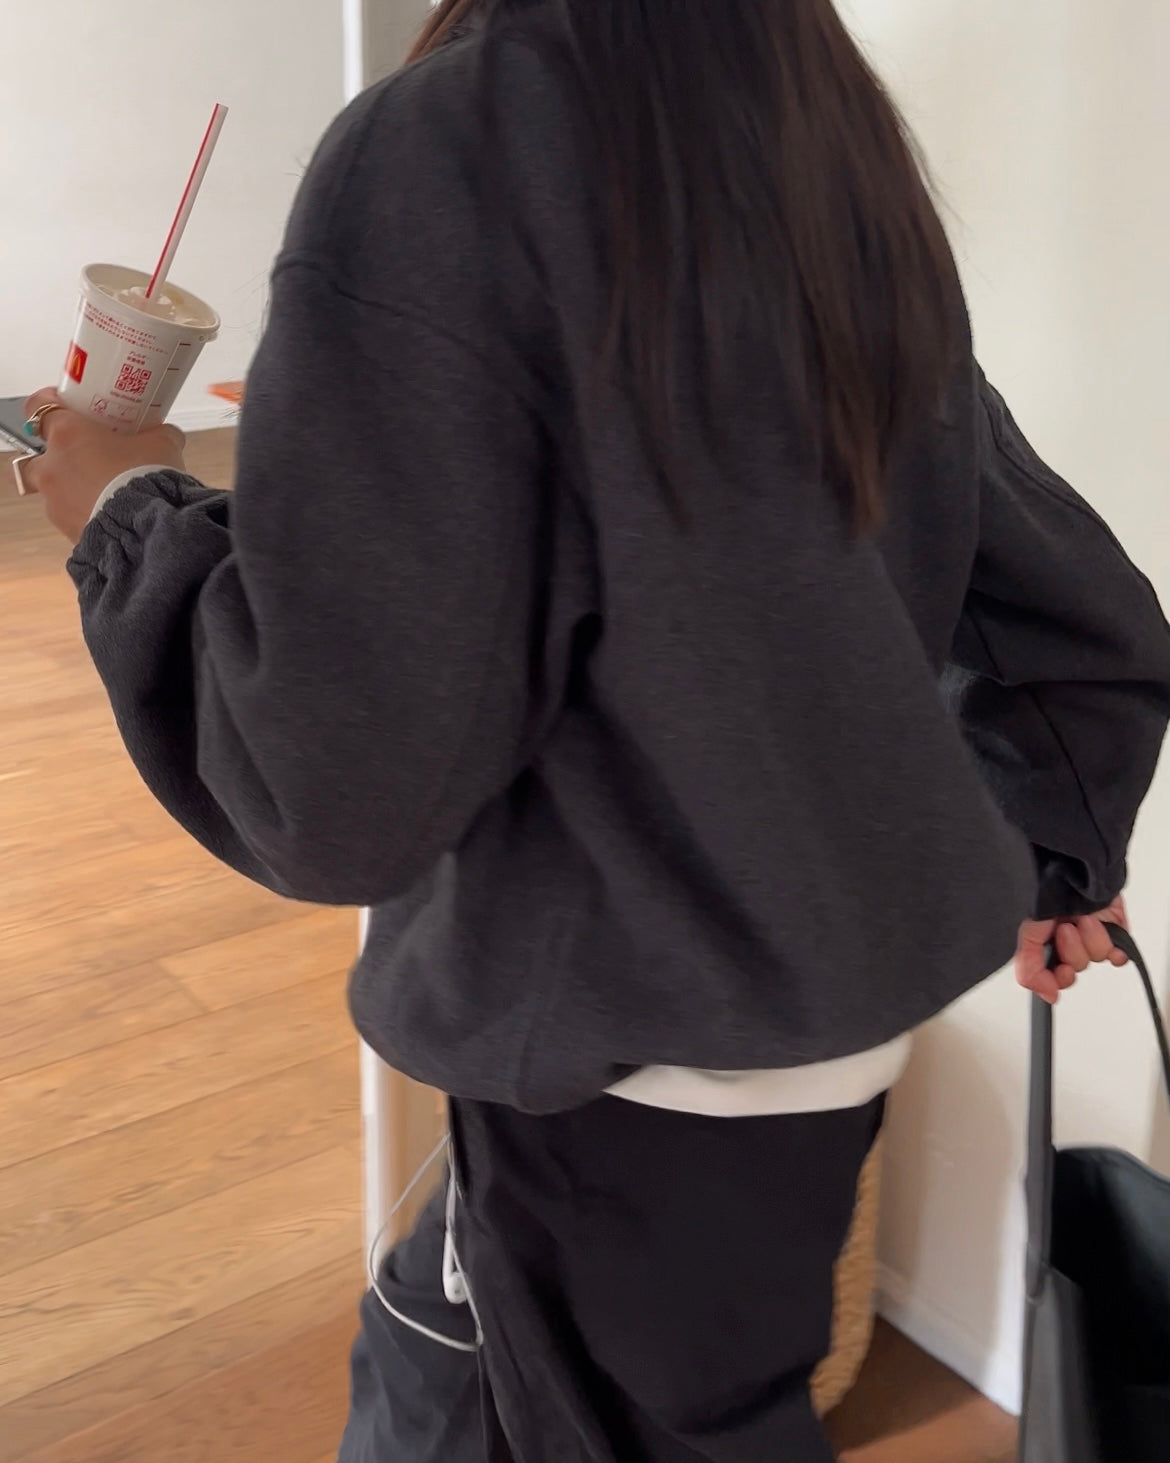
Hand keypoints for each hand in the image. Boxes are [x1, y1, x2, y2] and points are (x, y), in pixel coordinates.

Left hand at [20, 388, 186, 544]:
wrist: (148, 528)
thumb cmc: (145, 479)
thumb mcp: (162, 444)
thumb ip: (158, 433)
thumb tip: (165, 434)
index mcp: (67, 434)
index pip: (39, 406)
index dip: (52, 403)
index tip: (67, 406)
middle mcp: (52, 466)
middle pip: (40, 453)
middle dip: (60, 455)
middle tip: (88, 455)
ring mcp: (54, 500)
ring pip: (54, 487)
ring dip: (73, 486)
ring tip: (106, 489)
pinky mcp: (65, 527)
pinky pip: (69, 514)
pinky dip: (84, 510)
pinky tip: (110, 511)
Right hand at [1015, 896, 1129, 1004]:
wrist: (1071, 867)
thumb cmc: (1044, 889)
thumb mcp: (1025, 933)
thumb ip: (1029, 970)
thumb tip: (1048, 996)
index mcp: (1044, 945)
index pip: (1051, 978)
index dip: (1057, 980)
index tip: (1060, 971)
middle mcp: (1067, 942)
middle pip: (1075, 968)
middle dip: (1072, 950)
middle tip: (1065, 930)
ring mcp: (1091, 937)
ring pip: (1096, 958)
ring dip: (1089, 937)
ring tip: (1081, 918)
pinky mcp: (1114, 931)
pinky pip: (1118, 954)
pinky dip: (1114, 945)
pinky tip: (1103, 929)